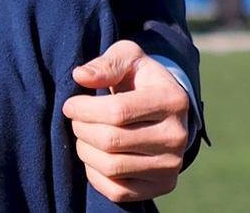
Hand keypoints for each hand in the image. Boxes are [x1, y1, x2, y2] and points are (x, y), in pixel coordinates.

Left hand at [64, 40, 190, 201]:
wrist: (165, 109)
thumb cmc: (139, 79)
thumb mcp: (128, 58)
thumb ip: (106, 63)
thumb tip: (81, 76)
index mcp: (171, 100)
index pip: (116, 112)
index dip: (83, 108)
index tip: (70, 104)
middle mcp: (178, 136)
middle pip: (110, 141)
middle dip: (81, 128)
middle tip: (76, 120)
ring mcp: (172, 165)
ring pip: (111, 167)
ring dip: (85, 150)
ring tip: (84, 135)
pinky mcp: (163, 186)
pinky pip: (117, 190)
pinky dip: (95, 174)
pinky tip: (95, 155)